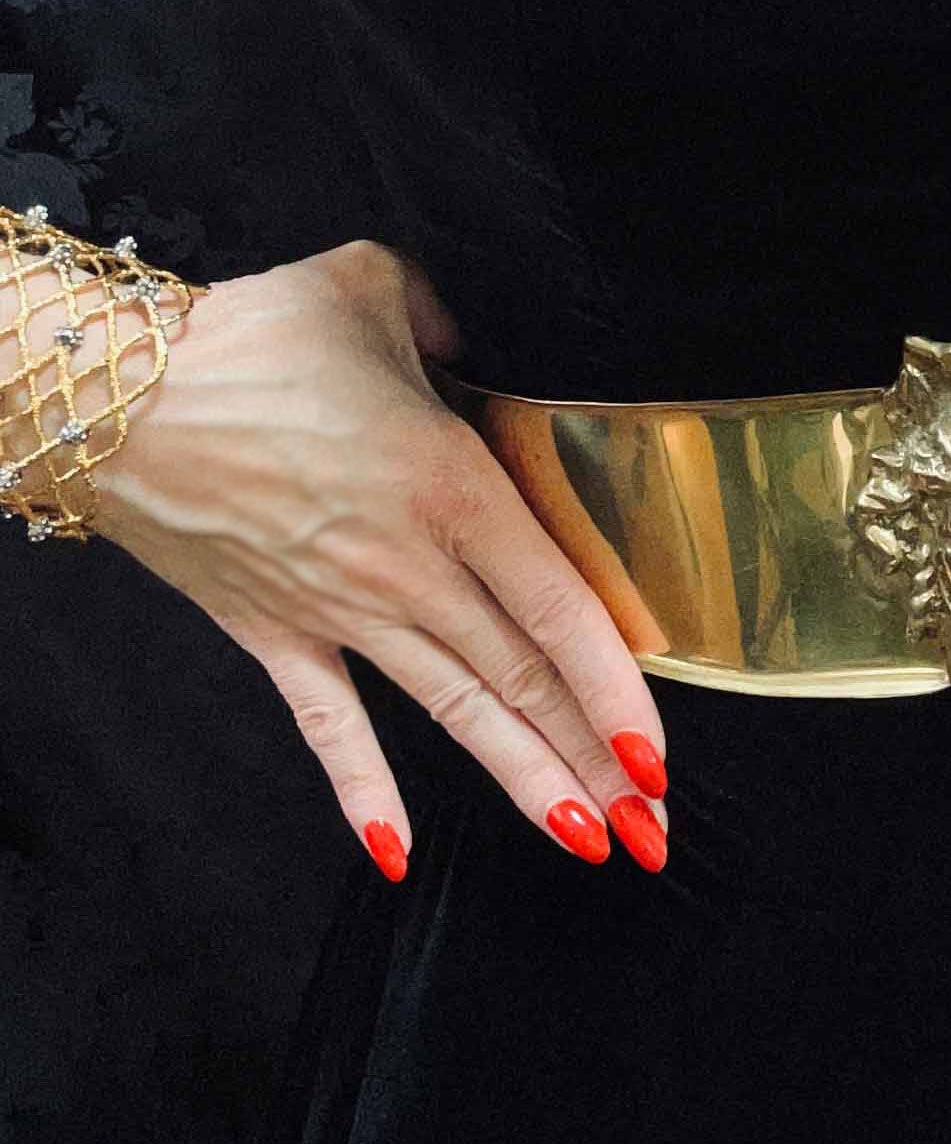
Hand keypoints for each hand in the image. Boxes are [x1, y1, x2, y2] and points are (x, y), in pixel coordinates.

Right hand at [91, 239, 669, 875]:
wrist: (101, 392)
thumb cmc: (243, 339)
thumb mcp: (368, 289)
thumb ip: (444, 317)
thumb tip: (465, 342)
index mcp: (452, 488)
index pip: (559, 610)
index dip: (617, 691)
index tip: (657, 755)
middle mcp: (409, 567)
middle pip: (522, 682)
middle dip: (596, 764)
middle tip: (654, 831)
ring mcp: (340, 610)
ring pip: (454, 713)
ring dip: (525, 783)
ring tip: (589, 842)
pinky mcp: (273, 631)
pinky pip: (328, 725)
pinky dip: (362, 790)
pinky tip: (396, 854)